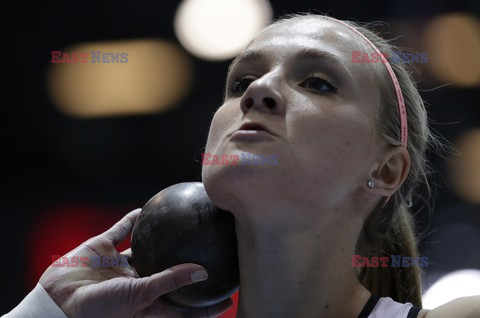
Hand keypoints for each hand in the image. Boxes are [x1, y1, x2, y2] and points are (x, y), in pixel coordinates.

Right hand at [39, 208, 232, 317]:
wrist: (56, 302)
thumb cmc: (98, 310)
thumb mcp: (140, 297)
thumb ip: (171, 281)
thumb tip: (204, 272)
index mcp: (148, 303)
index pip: (185, 304)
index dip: (207, 302)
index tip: (229, 292)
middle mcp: (137, 283)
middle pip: (169, 272)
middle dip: (188, 264)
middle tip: (212, 248)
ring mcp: (119, 266)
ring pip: (146, 247)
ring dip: (161, 236)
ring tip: (182, 221)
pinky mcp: (102, 249)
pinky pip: (121, 230)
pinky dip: (132, 220)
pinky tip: (147, 208)